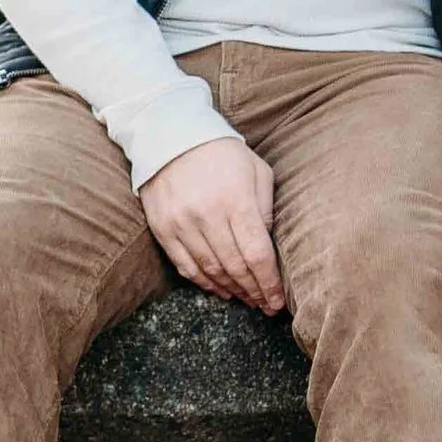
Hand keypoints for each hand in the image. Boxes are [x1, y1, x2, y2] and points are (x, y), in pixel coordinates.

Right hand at [141, 134, 283, 313]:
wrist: (170, 136)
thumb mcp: (257, 171)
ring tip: (248, 299)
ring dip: (232, 290)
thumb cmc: (223, 153)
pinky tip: (221, 290)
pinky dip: (205, 283)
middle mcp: (207, 215)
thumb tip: (268, 246)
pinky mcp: (163, 229)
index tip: (278, 300)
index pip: (257, 254)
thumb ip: (265, 208)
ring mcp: (181, 224)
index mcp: (236, 201)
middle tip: (266, 305)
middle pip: (235, 267)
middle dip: (254, 291)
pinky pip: (185, 266)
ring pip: (210, 270)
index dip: (269, 282)